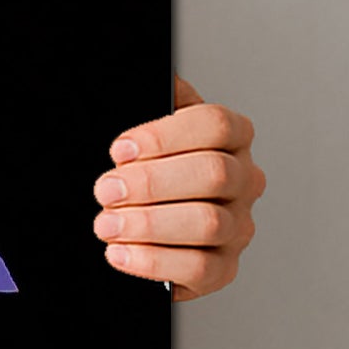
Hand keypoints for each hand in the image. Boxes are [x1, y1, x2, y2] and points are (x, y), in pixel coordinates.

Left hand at [93, 73, 262, 300]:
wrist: (138, 218)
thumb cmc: (144, 166)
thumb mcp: (145, 128)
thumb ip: (151, 98)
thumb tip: (158, 79)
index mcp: (230, 136)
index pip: (215, 124)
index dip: (165, 136)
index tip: (120, 149)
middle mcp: (243, 179)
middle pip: (214, 174)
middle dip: (151, 183)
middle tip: (106, 189)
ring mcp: (238, 225)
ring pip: (208, 223)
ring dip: (148, 224)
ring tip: (106, 224)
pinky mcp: (224, 268)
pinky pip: (200, 269)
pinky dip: (154, 262)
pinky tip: (120, 253)